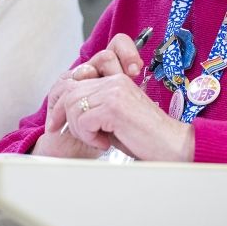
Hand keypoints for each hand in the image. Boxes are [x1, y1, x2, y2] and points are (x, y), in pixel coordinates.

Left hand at [33, 34, 142, 157]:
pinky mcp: (114, 106)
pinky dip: (88, 136)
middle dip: (62, 116)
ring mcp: (114, 91)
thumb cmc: (145, 136)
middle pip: (70, 93)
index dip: (60, 102)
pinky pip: (84, 120)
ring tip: (96, 139)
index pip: (75, 82)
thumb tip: (66, 110)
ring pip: (74, 106)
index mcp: (115, 79)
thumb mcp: (114, 118)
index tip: (54, 121)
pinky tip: (104, 142)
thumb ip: (96, 108)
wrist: (172, 146)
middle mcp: (114, 81)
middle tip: (63, 132)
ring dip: (79, 129)